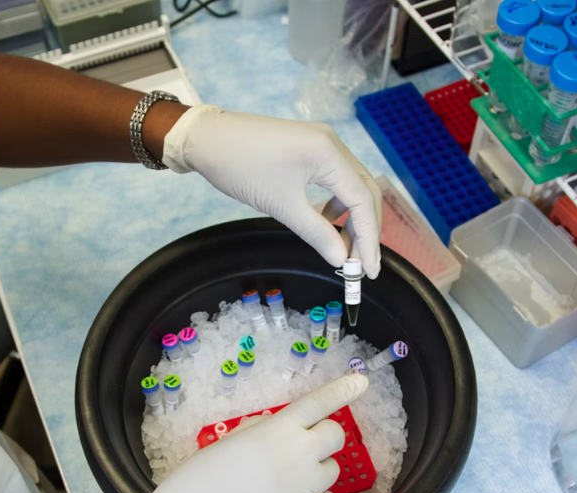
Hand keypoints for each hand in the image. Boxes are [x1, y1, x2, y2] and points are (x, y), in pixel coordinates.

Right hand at [99, 375, 368, 492]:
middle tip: (303, 447)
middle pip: (334, 436)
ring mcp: (304, 490)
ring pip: (331, 470)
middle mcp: (296, 456)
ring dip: (315, 470)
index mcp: (273, 431)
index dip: (342, 390)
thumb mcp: (225, 444)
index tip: (361, 381)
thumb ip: (260, 432)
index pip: (318, 403)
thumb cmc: (194, 485)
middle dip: (323, 436)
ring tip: (284, 483)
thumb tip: (281, 430)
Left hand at [163, 106, 382, 277]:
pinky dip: (336, 203)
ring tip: (342, 247)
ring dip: (352, 218)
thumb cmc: (241, 168)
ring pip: (351, 185)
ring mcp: (321, 143)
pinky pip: (335, 178)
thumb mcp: (280, 205)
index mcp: (329, 153)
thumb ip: (316, 233)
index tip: (368, 270)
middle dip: (366, 230)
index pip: (364, 200)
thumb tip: (341, 259)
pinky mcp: (309, 147)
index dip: (369, 238)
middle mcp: (332, 144)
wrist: (207, 138)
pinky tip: (324, 220)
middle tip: (360, 264)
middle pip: (365, 191)